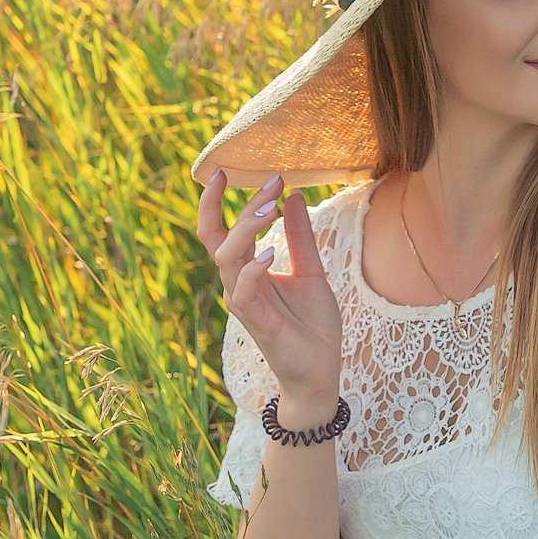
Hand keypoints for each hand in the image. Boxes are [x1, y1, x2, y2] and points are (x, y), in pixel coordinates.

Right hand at [196, 169, 342, 410]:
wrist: (322, 369)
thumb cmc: (313, 324)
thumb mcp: (311, 271)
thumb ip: (300, 236)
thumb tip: (295, 195)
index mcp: (247, 269)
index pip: (219, 230)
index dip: (215, 201)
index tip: (225, 170)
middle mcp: (238, 283)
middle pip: (216, 238)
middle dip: (234, 206)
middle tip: (268, 181)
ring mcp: (244, 302)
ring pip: (226, 258)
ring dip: (246, 228)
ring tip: (270, 205)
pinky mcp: (255, 322)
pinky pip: (243, 292)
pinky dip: (252, 270)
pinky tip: (269, 253)